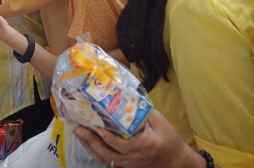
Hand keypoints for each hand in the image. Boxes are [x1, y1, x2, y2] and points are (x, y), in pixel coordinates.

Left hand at [73, 110, 203, 167]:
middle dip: (91, 142)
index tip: (98, 128)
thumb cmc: (168, 139)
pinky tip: (86, 140)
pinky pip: (107, 161)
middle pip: (108, 155)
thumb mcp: (159, 122)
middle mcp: (133, 157)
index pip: (122, 146)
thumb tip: (125, 94)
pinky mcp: (125, 164)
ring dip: (89, 146)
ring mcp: (128, 163)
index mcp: (143, 146)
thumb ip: (143, 111)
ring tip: (78, 132)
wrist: (176, 160)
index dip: (108, 138)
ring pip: (105, 159)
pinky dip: (95, 151)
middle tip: (78, 128)